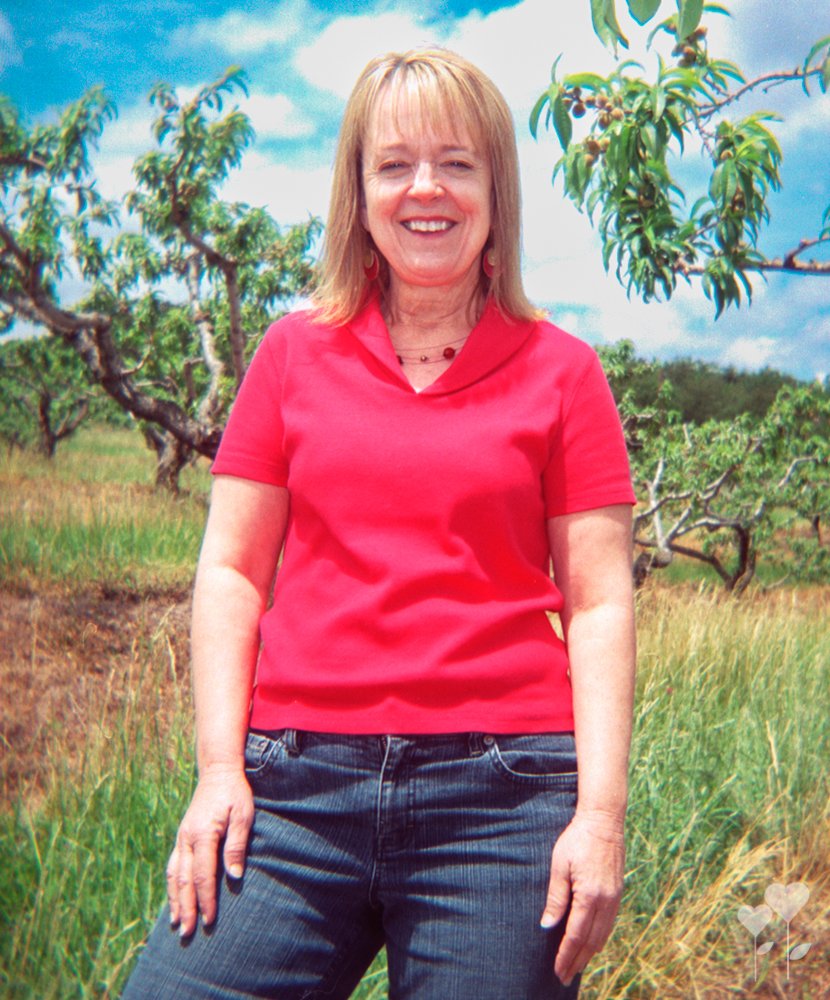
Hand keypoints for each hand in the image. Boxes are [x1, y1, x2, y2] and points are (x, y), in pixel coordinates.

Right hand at [166, 766, 253, 936]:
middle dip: (186, 908)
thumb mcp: (243, 815)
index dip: (206, 900)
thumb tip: (234, 877)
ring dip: (175, 900)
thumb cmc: (235, 793)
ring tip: (176, 923)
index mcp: (203, 834)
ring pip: (174, 875)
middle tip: (187, 933)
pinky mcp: (182, 837)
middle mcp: (187, 838)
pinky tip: (175, 898)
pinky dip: (173, 885)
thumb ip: (237, 846)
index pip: (203, 875)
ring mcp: (181, 838)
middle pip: (184, 880)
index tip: (210, 920)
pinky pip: (174, 866)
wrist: (217, 771)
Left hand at [540, 809, 625, 986]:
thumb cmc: (577, 839)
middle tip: (564, 977)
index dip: (566, 955)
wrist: (604, 821)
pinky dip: (599, 939)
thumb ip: (556, 897)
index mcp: (590, 896)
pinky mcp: (617, 893)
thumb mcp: (560, 865)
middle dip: (577, 961)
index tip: (558, 970)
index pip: (576, 935)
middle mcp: (606, 902)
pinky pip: (609, 924)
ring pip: (602, 935)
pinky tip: (591, 943)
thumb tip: (548, 926)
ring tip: (576, 966)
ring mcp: (615, 898)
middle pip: (591, 941)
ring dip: (589, 953)